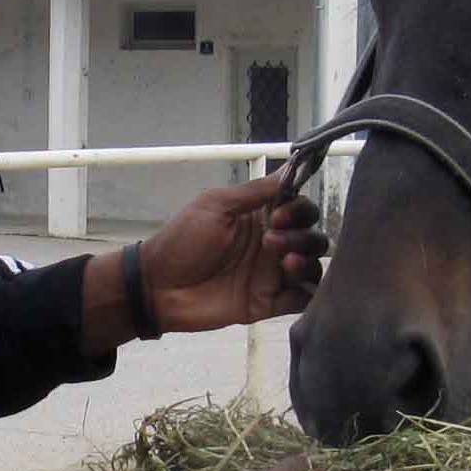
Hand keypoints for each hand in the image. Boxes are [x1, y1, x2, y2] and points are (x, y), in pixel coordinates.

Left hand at [139, 174, 327, 334]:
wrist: (158, 286)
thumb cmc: (182, 241)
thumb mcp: (215, 205)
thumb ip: (255, 191)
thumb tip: (289, 167)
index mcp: (260, 219)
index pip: (301, 209)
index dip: (299, 210)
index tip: (278, 216)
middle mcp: (271, 246)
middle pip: (312, 237)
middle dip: (302, 236)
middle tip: (271, 242)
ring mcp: (270, 275)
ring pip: (312, 267)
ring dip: (307, 262)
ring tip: (286, 264)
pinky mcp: (267, 303)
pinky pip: (302, 300)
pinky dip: (310, 294)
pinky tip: (293, 285)